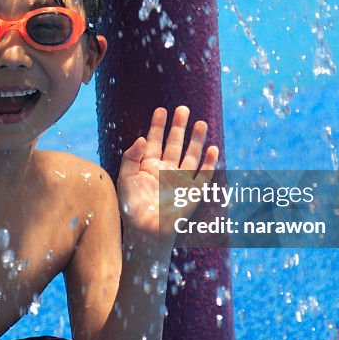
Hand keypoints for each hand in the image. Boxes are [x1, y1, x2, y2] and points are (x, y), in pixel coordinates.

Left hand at [117, 106, 218, 242]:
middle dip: (179, 126)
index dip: (157, 126)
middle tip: (183, 109)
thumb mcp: (125, 178)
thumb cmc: (131, 207)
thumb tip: (141, 138)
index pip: (154, 141)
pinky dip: (210, 163)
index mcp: (148, 166)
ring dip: (196, 140)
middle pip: (174, 143)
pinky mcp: (191, 192)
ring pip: (190, 155)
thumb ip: (131, 157)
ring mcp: (179, 180)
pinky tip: (213, 149)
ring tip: (200, 123)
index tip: (161, 110)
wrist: (145, 230)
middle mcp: (165, 170)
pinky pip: (204, 175)